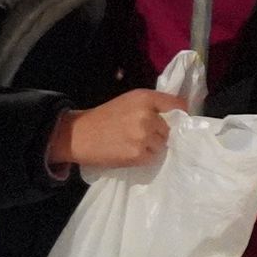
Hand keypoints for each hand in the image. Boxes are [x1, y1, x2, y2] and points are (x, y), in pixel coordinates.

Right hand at [55, 86, 184, 173]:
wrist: (78, 135)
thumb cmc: (104, 117)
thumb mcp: (129, 101)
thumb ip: (153, 104)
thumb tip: (179, 115)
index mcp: (145, 98)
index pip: (178, 106)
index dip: (177, 115)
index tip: (171, 121)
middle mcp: (147, 115)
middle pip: (169, 129)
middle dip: (158, 133)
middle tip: (139, 134)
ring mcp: (143, 136)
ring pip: (162, 145)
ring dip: (150, 147)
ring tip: (132, 144)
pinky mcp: (137, 154)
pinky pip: (152, 157)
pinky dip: (142, 157)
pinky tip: (128, 152)